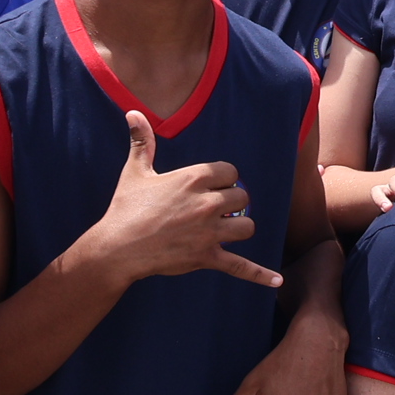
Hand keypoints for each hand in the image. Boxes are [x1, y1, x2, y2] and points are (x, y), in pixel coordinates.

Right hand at [96, 111, 284, 286]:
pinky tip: (276, 282)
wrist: (117, 247)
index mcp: (194, 178)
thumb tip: (133, 112)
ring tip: (224, 230)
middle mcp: (208, 203)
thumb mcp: (135, 172)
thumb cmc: (126, 208)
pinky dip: (259, 275)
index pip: (231, 172)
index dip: (223, 180)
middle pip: (242, 198)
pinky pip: (241, 266)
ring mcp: (210, 232)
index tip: (209, 187)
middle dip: (231, 204)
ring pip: (247, 227)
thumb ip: (142, 142)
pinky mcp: (207, 257)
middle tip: (212, 210)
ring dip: (239, 228)